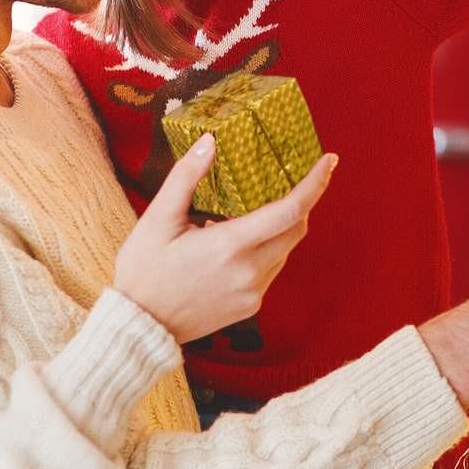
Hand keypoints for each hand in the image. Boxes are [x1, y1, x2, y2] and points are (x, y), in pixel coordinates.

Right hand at [113, 138, 337, 343]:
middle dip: (301, 202)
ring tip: (248, 213)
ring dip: (281, 227)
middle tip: (293, 179)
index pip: (290, 210)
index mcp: (230, 246)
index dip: (315, 183)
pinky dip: (265, 249)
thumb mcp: (158, 218)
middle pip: (297, 229)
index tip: (329, 160)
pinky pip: (271, 270)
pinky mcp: (250, 308)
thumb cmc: (144, 270)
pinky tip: (236, 243)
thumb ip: (187, 176)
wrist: (139, 327)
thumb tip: (210, 141)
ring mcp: (253, 293)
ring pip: (285, 250)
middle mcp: (250, 272)